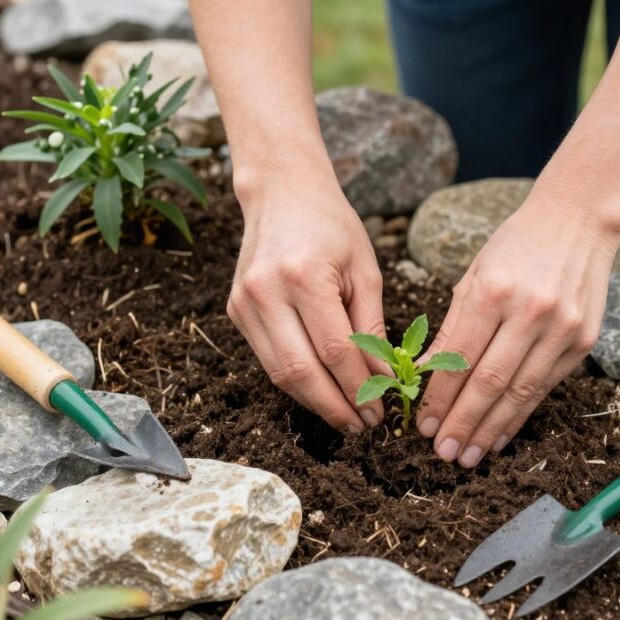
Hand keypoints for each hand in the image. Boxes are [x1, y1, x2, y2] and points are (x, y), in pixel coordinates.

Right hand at [227, 176, 385, 432]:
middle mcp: (266, 291)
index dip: (359, 387)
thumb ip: (372, 327)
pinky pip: (268, 359)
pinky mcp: (236, 311)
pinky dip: (297, 380)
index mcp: (304, 275)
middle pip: (300, 371)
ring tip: (346, 416)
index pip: (335, 350)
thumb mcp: (365, 270)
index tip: (380, 409)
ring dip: (314, 401)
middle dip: (335, 406)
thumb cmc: (332, 227)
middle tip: (362, 426)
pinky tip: (322, 389)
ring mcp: (245, 303)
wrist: (282, 193)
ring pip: (279, 373)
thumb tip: (383, 380)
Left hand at [416, 191, 619, 466]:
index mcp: (493, 291)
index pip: (460, 358)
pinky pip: (545, 387)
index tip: (424, 426)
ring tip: (469, 455)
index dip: (440, 399)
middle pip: (490, 383)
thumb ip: (450, 327)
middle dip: (463, 424)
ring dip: (491, 430)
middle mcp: (530, 312)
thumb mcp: (473, 276)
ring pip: (520, 393)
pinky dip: (520, 415)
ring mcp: (562, 328)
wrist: (579, 220)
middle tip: (443, 453)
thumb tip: (422, 374)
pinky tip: (501, 435)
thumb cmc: (515, 245)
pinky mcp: (583, 341)